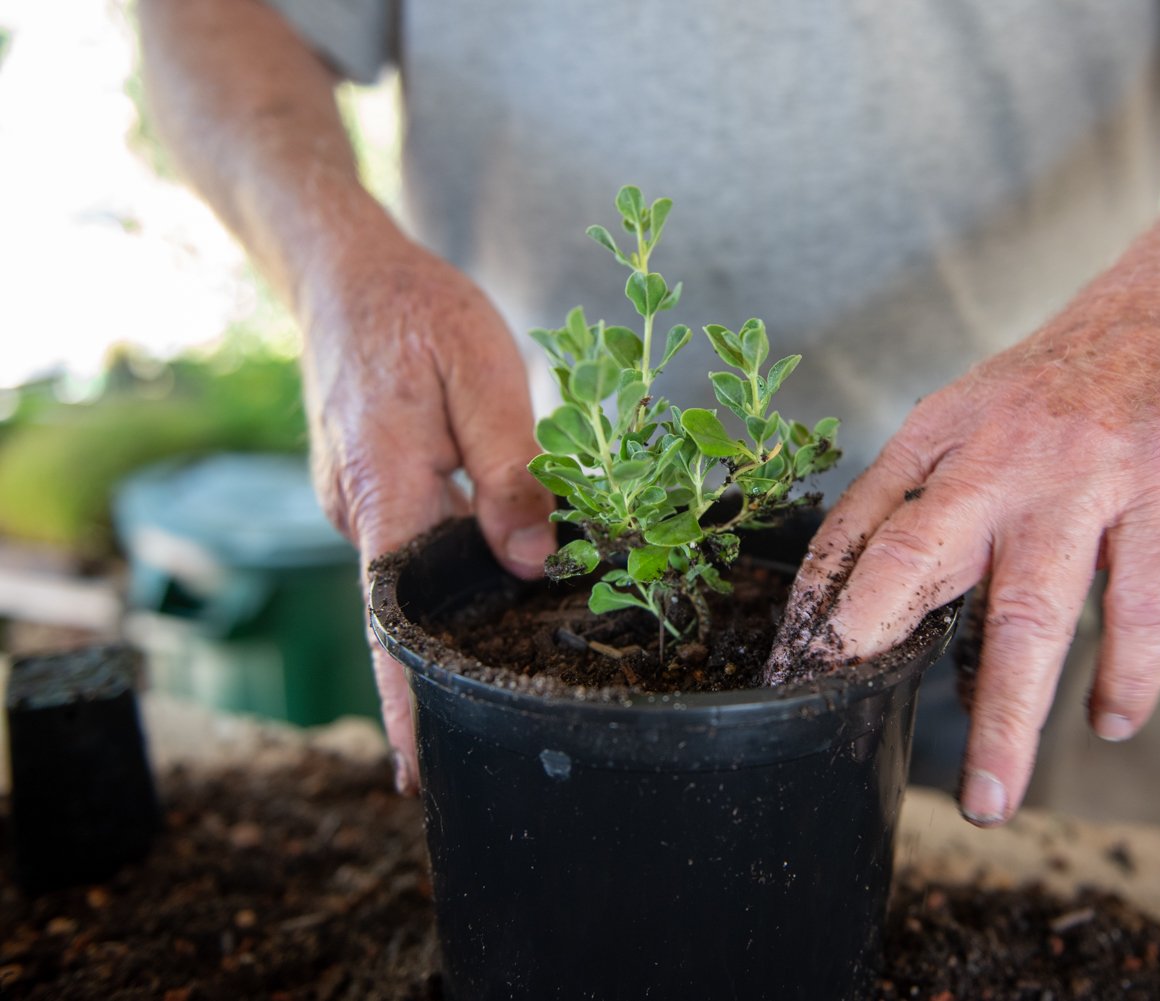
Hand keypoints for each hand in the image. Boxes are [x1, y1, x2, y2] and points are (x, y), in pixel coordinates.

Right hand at [300, 235, 554, 792]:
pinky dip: (450, 568)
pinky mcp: (371, 490)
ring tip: (508, 656)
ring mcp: (357, 503)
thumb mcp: (484, 373)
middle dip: (444, 672)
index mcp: (382, 488)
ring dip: (456, 612)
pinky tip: (496, 571)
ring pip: (415, 577)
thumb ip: (512, 470)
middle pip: (405, 611)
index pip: (395, 618)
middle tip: (499, 726)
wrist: (345, 272)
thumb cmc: (417, 312)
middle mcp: (357, 510)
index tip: (419, 770)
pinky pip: (413, 545)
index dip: (409, 698)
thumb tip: (533, 564)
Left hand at [779, 279, 1159, 825]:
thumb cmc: (1075, 382)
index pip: (859, 521)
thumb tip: (896, 623)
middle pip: (920, 556)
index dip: (818, 599)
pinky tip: (1110, 722)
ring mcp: (1090, 472)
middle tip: (844, 712)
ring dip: (1008, 718)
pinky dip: (1126, 679)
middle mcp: (1005, 451)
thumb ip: (933, 502)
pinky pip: (1144, 610)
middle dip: (872, 637)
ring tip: (991, 797)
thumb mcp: (979, 416)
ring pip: (1032, 612)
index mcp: (944, 431)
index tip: (793, 670)